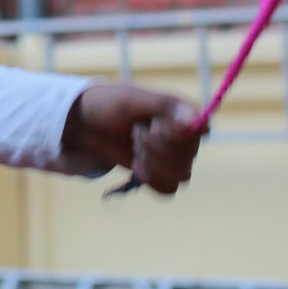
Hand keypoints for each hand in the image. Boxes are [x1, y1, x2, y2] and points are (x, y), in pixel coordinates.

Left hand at [61, 83, 202, 194]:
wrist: (86, 125)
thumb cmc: (109, 104)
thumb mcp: (131, 99)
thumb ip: (164, 105)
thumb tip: (196, 120)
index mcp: (182, 111)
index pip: (201, 130)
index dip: (179, 135)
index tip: (154, 127)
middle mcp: (185, 135)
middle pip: (189, 156)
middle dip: (155, 147)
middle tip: (135, 132)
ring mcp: (175, 157)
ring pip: (182, 175)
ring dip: (152, 164)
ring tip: (135, 148)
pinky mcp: (161, 174)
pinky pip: (168, 189)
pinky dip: (150, 179)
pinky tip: (136, 165)